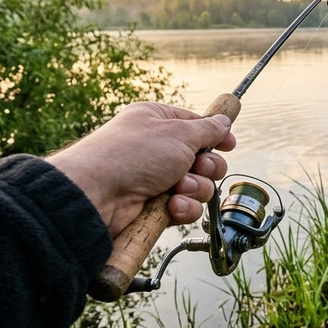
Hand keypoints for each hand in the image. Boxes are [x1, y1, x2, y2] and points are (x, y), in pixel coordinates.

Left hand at [47, 102, 235, 236]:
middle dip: (206, 168)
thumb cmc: (132, 154)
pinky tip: (171, 206)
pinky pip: (185, 207)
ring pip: (197, 186)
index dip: (216, 136)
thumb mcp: (178, 133)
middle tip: (197, 167)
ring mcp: (155, 178)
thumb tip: (224, 120)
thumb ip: (208, 129)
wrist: (97, 194)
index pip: (197, 126)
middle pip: (203, 159)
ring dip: (194, 189)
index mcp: (158, 122)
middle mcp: (157, 149)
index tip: (229, 143)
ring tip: (177, 188)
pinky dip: (183, 208)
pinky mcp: (154, 205)